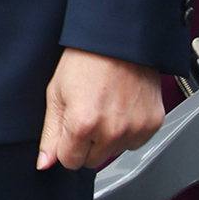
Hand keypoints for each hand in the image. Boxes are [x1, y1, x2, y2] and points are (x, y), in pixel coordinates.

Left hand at [36, 49, 163, 170]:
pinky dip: (129, 130)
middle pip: (92, 161)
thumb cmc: (86, 58)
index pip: (70, 162)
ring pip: (115, 152)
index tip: (71, 126)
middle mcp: (112, 130)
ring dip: (109, 137)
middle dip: (87, 143)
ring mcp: (135, 128)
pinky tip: (122, 107)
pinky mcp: (153, 122)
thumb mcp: (57, 92)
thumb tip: (45, 162)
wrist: (119, 37)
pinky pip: (136, 142)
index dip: (66, 145)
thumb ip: (51, 133)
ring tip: (106, 106)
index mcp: (83, 124)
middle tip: (88, 112)